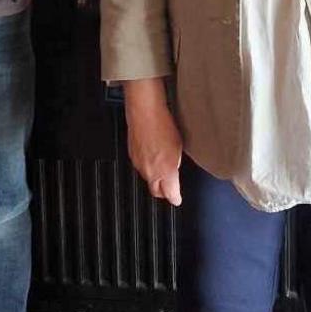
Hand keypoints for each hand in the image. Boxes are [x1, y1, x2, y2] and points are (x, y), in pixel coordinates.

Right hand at [121, 80, 181, 205]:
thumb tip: (174, 171)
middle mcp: (150, 172)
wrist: (144, 112)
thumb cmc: (163, 125)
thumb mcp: (178, 147)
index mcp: (165, 172)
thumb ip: (175, 165)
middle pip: (156, 191)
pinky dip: (147, 164)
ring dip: (155, 175)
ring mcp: (139, 164)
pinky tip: (152, 153)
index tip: (177, 199)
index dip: (175, 198)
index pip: (170, 195)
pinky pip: (140, 167)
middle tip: (170, 187)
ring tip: (162, 162)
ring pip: (147, 178)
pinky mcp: (131, 156)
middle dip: (163, 192)